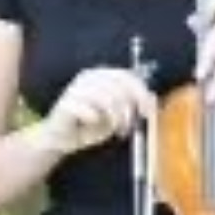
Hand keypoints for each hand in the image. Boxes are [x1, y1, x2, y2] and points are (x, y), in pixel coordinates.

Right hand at [38, 67, 154, 155]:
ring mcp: (75, 88)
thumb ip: (133, 104)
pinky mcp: (66, 104)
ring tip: (116, 130)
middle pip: (119, 87)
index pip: (127, 76)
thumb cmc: (91, 125)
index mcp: (102, 75)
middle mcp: (88, 77)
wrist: (61, 139)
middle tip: (129, 127)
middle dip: (129, 110)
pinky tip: (93, 125)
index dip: (141, 93)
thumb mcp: (118, 115)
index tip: (148, 112)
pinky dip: (97, 121)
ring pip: (107, 99)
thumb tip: (152, 96)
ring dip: (116, 119)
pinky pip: (90, 112)